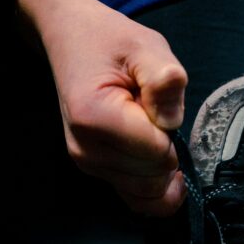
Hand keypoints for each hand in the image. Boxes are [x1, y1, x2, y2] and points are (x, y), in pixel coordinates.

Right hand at [18, 0, 187, 215]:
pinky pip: (137, 201)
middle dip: (168, 148)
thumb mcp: (144, 46)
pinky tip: (166, 172)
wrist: (73, 42)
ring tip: (148, 127)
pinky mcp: (96, 172)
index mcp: (94, 117)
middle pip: (153, 175)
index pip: (157, 151)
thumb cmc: (110, 43)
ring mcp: (88, 165)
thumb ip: (164, 79)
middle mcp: (86, 149)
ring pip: (149, 191)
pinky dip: (158, 191)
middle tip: (152, 112)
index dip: (170, 128)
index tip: (155, 100)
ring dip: (162, 165)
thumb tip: (171, 121)